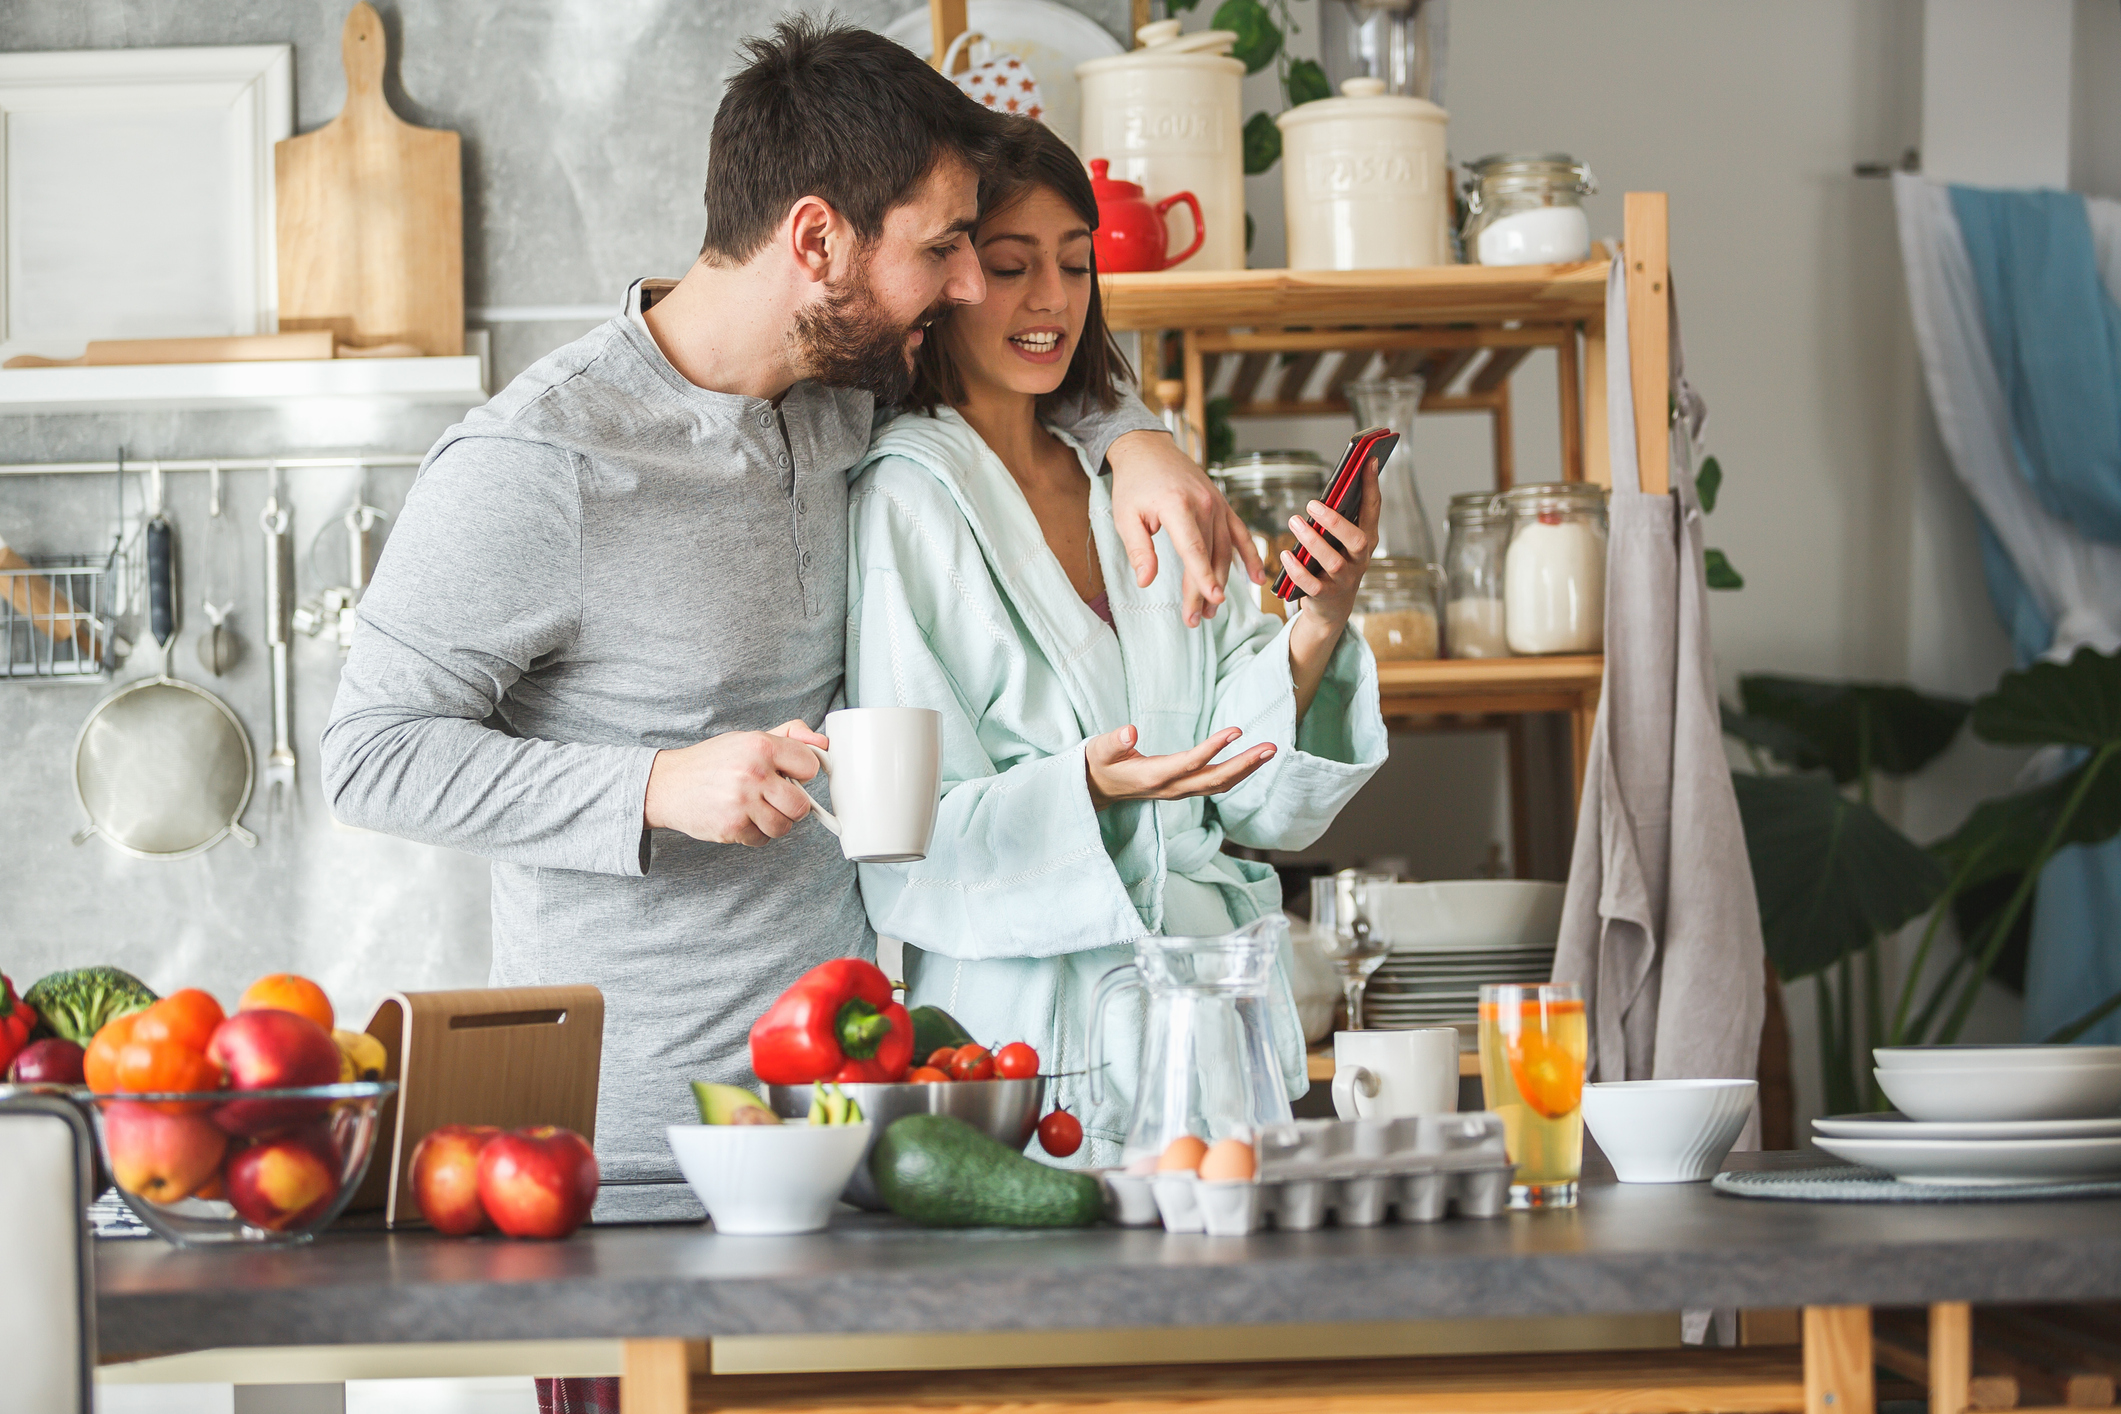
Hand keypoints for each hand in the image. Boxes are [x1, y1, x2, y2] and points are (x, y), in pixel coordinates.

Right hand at [643, 719, 829, 845]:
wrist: (667, 784)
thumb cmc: (712, 762)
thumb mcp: (748, 738)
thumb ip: (789, 736)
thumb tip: (823, 742)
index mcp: (760, 745)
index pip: (810, 764)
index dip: (802, 773)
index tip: (790, 775)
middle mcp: (753, 772)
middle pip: (801, 805)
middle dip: (791, 805)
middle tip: (773, 798)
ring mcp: (742, 802)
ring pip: (784, 826)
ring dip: (773, 822)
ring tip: (755, 808)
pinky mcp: (732, 826)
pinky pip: (762, 840)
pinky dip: (754, 834)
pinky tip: (740, 818)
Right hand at [1085, 724, 1274, 810]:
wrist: (1097, 789)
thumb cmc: (1098, 764)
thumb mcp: (1099, 750)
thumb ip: (1114, 741)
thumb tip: (1130, 730)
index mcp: (1152, 776)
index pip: (1190, 763)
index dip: (1214, 748)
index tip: (1237, 731)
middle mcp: (1171, 788)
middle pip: (1214, 780)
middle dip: (1244, 765)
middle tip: (1271, 747)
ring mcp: (1179, 791)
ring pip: (1219, 785)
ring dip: (1246, 769)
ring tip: (1269, 751)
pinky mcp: (1183, 788)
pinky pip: (1215, 784)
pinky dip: (1237, 773)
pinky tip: (1251, 760)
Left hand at [1105, 430, 1264, 627]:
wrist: (1149, 450)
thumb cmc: (1134, 484)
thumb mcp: (1126, 516)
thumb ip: (1139, 549)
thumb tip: (1146, 581)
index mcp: (1177, 505)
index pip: (1193, 548)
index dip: (1202, 577)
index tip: (1210, 600)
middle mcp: (1203, 504)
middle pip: (1210, 556)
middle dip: (1205, 591)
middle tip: (1196, 619)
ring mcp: (1217, 505)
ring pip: (1225, 551)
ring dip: (1222, 582)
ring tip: (1213, 610)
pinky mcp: (1222, 506)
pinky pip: (1240, 534)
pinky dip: (1250, 557)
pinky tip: (1257, 579)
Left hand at [1281, 462, 1379, 721]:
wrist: (1331, 609)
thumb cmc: (1334, 565)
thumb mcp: (1341, 542)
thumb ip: (1339, 519)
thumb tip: (1331, 488)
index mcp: (1366, 540)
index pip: (1373, 509)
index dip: (1372, 486)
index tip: (1369, 461)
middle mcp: (1359, 560)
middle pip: (1357, 540)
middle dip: (1335, 521)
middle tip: (1312, 504)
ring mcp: (1344, 580)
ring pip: (1333, 561)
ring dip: (1311, 541)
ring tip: (1293, 522)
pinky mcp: (1325, 596)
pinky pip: (1310, 583)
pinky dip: (1296, 568)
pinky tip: (1284, 554)